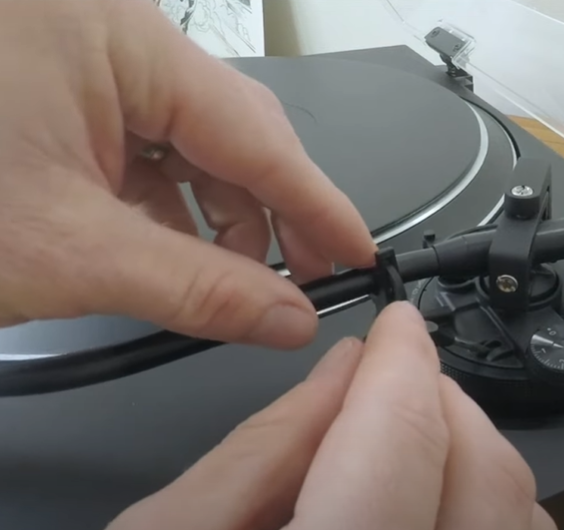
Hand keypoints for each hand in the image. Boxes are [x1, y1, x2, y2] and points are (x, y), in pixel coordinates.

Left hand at [0, 0, 375, 346]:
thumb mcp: (70, 254)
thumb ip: (197, 290)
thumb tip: (287, 317)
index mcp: (115, 39)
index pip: (254, 133)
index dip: (317, 205)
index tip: (358, 252)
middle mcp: (104, 31)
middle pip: (230, 130)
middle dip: (271, 214)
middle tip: (307, 281)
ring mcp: (78, 56)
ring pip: (188, 140)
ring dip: (219, 215)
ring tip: (238, 281)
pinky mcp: (58, 87)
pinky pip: (142, 142)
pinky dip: (167, 203)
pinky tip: (179, 252)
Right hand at [85, 303, 560, 529]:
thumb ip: (263, 450)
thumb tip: (346, 375)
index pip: (400, 452)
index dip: (405, 366)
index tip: (398, 327)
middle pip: (488, 481)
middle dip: (444, 402)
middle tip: (390, 382)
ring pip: (523, 523)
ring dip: (472, 455)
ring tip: (400, 447)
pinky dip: (489, 512)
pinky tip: (429, 506)